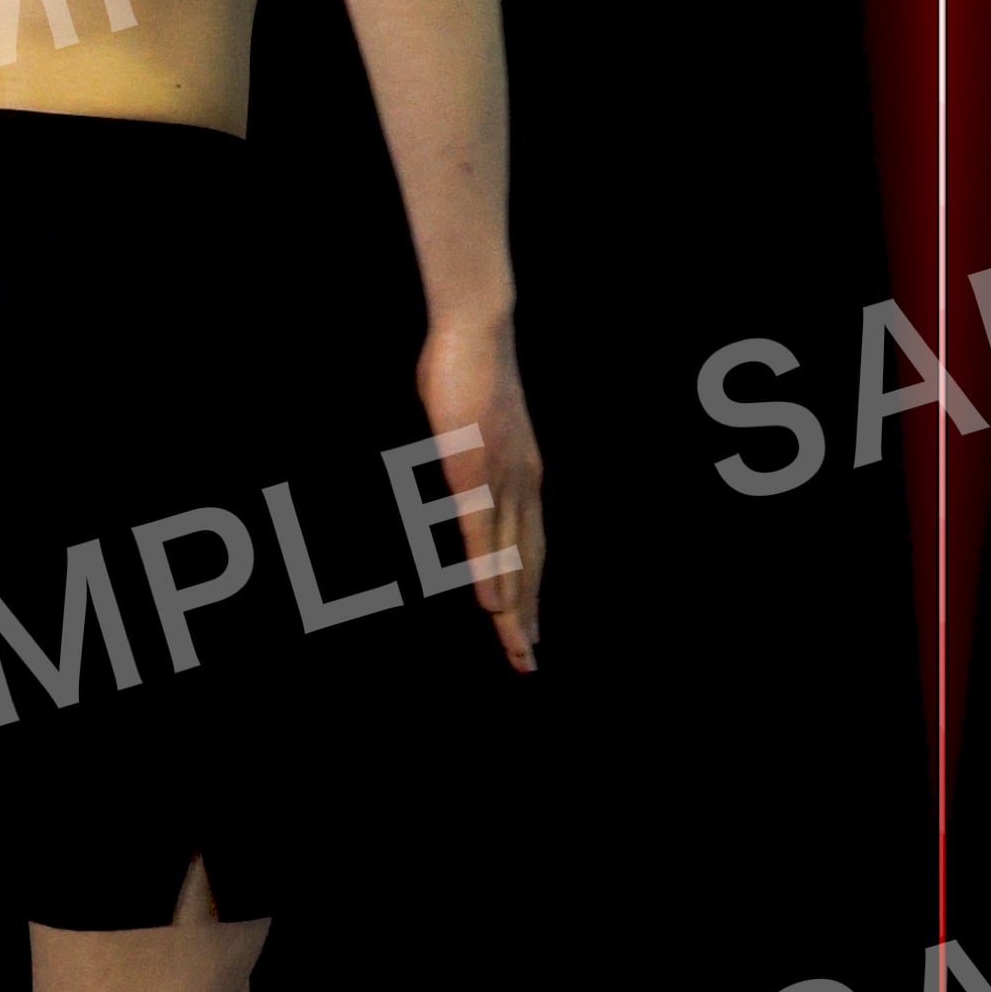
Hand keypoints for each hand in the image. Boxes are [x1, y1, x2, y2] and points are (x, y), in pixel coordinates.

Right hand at [415, 313, 543, 673]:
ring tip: (515, 650)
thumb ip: (470, 454)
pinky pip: (483, 533)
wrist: (476, 328)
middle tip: (526, 662)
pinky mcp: (474, 472)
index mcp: (524, 474)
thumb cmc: (466, 366)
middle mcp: (523, 484)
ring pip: (510, 560)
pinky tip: (490, 606)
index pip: (532, 546)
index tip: (529, 628)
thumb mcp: (472, 422)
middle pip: (529, 564)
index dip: (531, 590)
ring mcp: (500, 480)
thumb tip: (458, 461)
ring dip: (513, 609)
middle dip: (528, 616)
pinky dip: (489, 572)